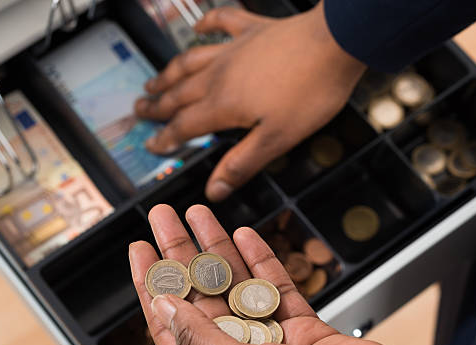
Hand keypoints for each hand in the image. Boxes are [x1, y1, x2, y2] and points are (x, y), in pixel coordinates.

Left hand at [129, 204, 438, 344]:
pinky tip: (245, 236)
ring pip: (235, 285)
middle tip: (163, 217)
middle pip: (199, 296)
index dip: (151, 283)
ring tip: (199, 214)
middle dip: (180, 254)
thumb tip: (162, 305)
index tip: (139, 248)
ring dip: (217, 249)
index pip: (170, 323)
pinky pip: (275, 288)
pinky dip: (260, 262)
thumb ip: (200, 339)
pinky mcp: (303, 328)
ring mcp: (272, 341)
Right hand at [135, 3, 365, 201]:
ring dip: (169, 73)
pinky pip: (221, 22)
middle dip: (157, 105)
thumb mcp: (277, 139)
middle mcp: (220, 74)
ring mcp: (234, 48)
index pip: (185, 125)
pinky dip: (206, 24)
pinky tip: (198, 27)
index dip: (167, 138)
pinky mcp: (252, 30)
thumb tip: (214, 191)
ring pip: (190, 61)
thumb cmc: (310, 92)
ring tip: (153, 81)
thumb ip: (241, 163)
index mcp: (224, 104)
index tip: (152, 145)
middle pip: (179, 92)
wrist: (336, 44)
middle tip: (139, 110)